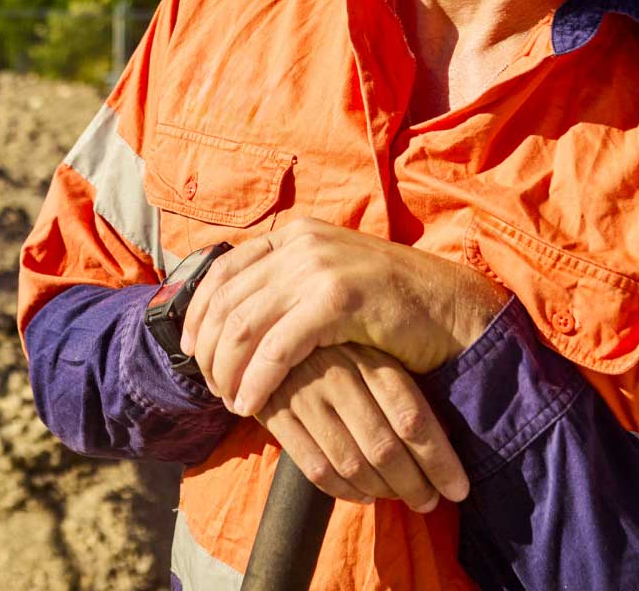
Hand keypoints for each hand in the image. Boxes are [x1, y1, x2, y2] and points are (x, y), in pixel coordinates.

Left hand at [179, 217, 506, 417]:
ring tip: (230, 401)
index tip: (190, 351)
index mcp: (297, 234)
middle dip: (208, 350)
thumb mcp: (331, 280)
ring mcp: (321, 267)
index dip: (198, 313)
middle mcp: (302, 242)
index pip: (224, 269)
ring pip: (244, 325)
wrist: (448, 308)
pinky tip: (252, 405)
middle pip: (226, 300)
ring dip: (227, 371)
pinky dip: (257, 380)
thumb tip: (233, 320)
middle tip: (210, 387)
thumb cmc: (388, 305)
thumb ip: (289, 285)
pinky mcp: (338, 299)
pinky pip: (278, 347)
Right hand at [255, 342, 467, 511]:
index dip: (438, 459)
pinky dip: (345, 491)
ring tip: (404, 499)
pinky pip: (315, 469)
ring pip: (351, 463)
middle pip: (384, 447)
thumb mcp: (377, 352)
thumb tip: (447, 439)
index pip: (412, 417)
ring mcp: (305, 394)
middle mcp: (338, 374)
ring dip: (383, 491)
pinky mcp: (275, 413)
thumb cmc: (345, 350)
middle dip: (414, 484)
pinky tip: (365, 495)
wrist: (277, 332)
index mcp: (371, 357)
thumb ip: (403, 388)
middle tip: (431, 502)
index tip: (458, 488)